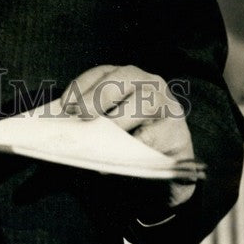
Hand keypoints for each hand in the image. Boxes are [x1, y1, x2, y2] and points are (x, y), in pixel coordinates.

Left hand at [62, 64, 196, 212]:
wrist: (169, 170)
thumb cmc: (133, 140)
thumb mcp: (112, 125)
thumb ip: (92, 121)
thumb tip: (66, 128)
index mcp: (128, 78)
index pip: (102, 73)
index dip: (82, 86)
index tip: (64, 105)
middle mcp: (150, 83)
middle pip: (124, 78)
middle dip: (100, 95)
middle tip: (81, 114)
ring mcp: (168, 105)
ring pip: (144, 102)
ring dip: (119, 119)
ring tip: (102, 138)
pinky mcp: (179, 132)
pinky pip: (157, 136)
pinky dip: (137, 146)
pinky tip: (123, 157)